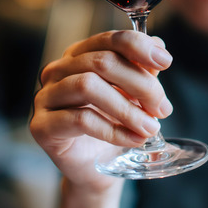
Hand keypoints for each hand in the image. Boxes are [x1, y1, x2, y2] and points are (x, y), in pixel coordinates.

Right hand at [29, 30, 173, 191]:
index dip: (139, 46)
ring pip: (88, 86)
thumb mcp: (133, 94)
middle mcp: (57, 70)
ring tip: (151, 127)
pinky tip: (134, 139)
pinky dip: (113, 130)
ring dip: (127, 109)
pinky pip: (80, 120)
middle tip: (163, 108)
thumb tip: (158, 46)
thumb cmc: (111, 125)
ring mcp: (45, 97)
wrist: (94, 168)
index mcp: (79, 55)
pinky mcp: (41, 126)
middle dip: (140, 84)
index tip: (166, 62)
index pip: (109, 39)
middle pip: (102, 62)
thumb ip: (142, 69)